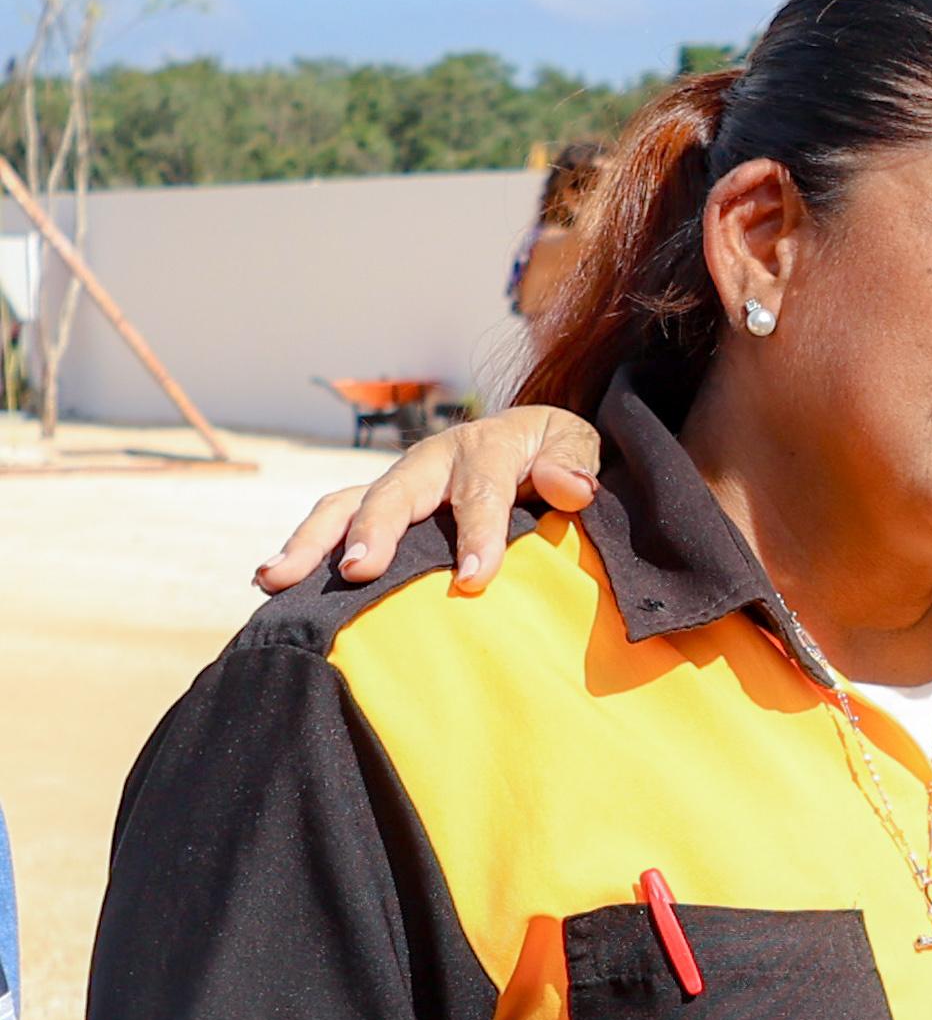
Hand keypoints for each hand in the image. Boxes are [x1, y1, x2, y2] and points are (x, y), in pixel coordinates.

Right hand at [255, 409, 600, 598]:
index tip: (473, 579)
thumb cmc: (554, 452)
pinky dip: (303, 548)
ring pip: (346, 505)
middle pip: (396, 494)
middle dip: (374, 532)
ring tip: (275, 578)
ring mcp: (398, 483)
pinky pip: (334, 521)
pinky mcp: (378, 504)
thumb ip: (573, 466)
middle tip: (358, 572)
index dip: (479, 534)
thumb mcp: (574, 447)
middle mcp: (430, 462)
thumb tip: (572, 488)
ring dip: (311, 541)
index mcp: (485, 449)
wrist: (528, 437)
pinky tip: (270, 581)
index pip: (482, 492)